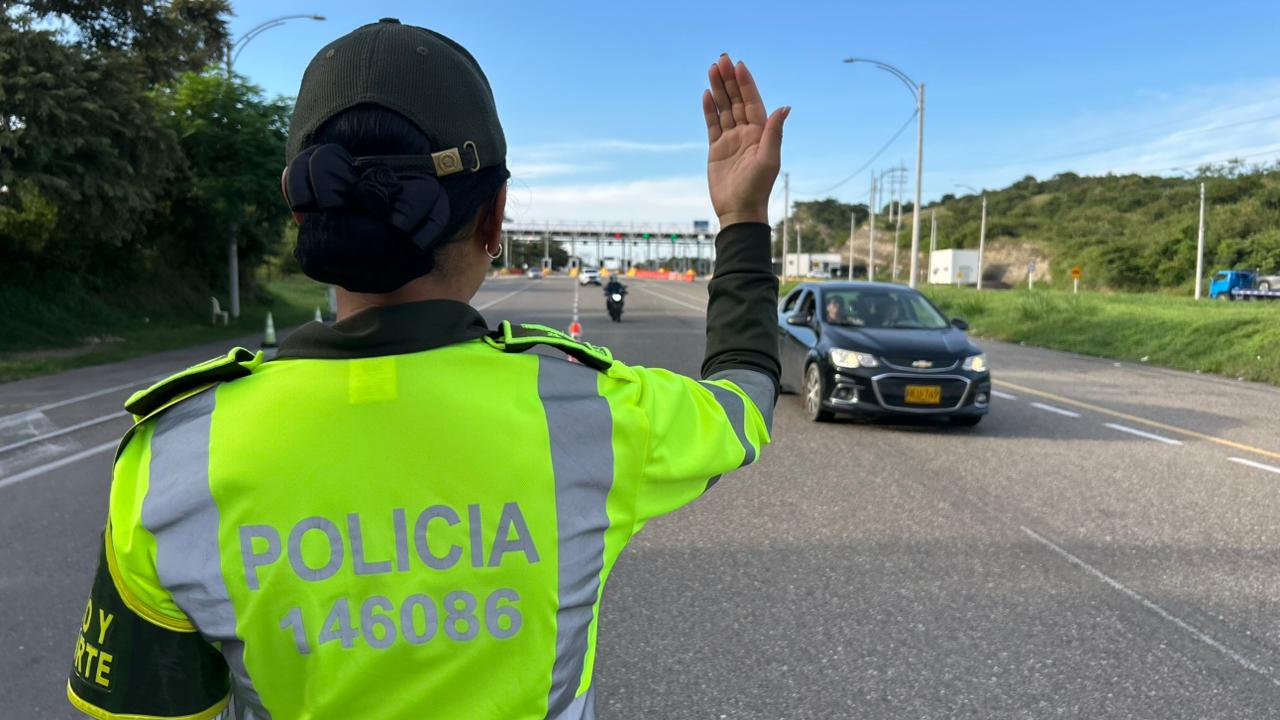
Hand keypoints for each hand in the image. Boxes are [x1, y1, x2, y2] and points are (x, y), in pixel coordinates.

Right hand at [703, 54, 788, 227]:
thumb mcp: (768, 159)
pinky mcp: (716, 149)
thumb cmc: (757, 188)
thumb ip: (774, 133)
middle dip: (729, 80)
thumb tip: (784, 107)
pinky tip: (707, 94)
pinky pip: (712, 124)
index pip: (752, 102)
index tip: (739, 66)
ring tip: (712, 69)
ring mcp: (730, 140)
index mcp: (760, 133)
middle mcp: (746, 133)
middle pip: (736, 101)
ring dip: (718, 89)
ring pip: (724, 109)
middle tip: (722, 59)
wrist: (739, 210)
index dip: (746, 83)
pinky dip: (709, 110)